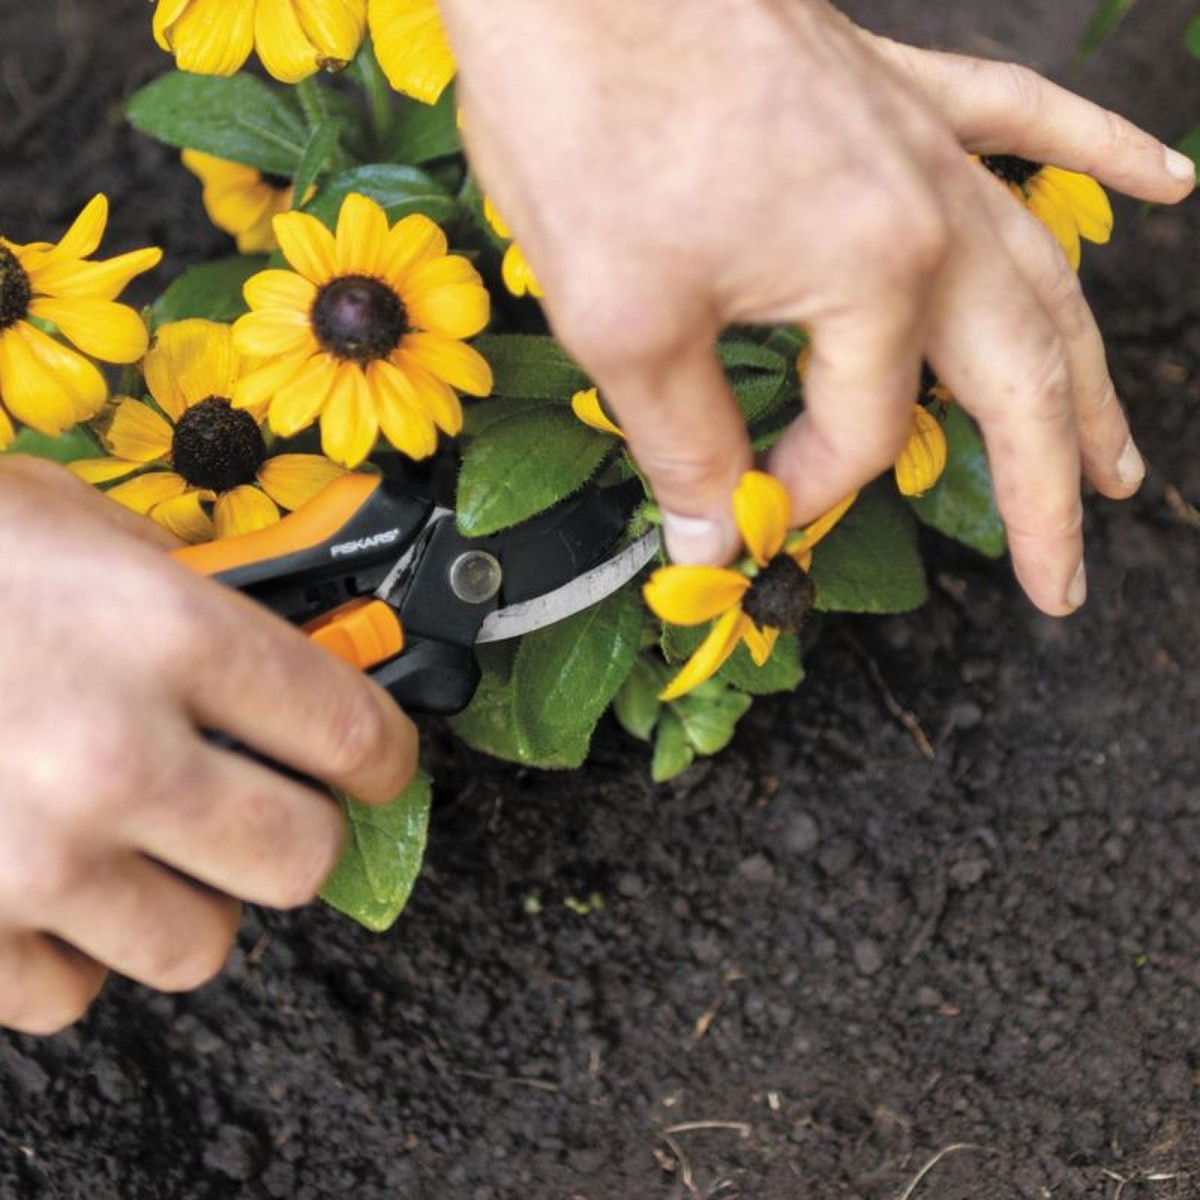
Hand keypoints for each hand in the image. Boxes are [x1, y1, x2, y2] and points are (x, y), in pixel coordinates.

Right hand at [0, 458, 417, 1033]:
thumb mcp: (75, 527)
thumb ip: (186, 597)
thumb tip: (269, 659)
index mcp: (166, 635)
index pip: (351, 730)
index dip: (386, 756)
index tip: (379, 764)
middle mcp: (116, 758)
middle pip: (300, 859)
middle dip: (298, 834)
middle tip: (265, 805)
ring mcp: (32, 860)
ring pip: (199, 945)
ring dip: (187, 897)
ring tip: (141, 843)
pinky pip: (71, 991)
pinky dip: (73, 947)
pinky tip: (41, 882)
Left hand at [440, 0, 1194, 613]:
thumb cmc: (587, 118)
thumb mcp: (624, 322)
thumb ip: (686, 445)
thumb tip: (714, 533)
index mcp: (874, 273)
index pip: (862, 432)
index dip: (802, 491)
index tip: (743, 514)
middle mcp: (928, 209)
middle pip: (1016, 375)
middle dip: (1043, 488)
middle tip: (1063, 571)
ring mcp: (921, 141)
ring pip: (1041, 271)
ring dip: (1085, 372)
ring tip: (1119, 457)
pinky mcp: (892, 86)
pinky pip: (1022, 118)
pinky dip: (1095, 151)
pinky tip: (1165, 182)